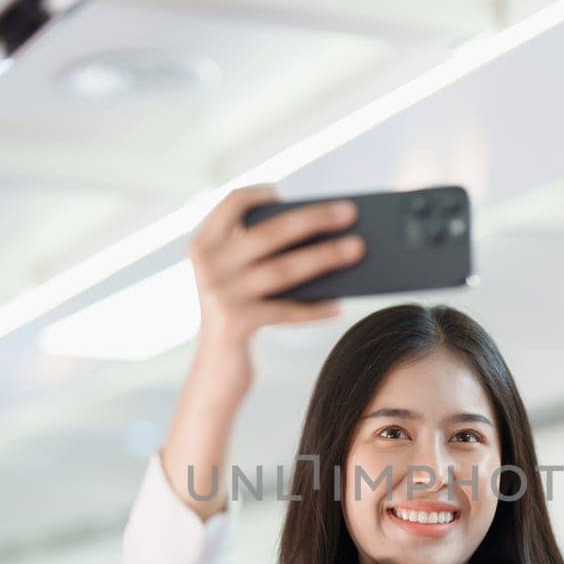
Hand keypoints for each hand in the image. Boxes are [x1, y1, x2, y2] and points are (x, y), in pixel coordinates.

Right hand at [188, 183, 365, 358]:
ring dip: (325, 257)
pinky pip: (285, 311)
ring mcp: (219, 295)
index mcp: (205, 244)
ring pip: (283, 270)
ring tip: (358, 249)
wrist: (216, 370)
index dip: (260, 194)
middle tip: (351, 212)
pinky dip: (314, 309)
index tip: (288, 193)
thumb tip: (329, 233)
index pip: (232, 202)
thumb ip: (267, 254)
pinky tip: (339, 306)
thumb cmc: (243, 315)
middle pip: (269, 233)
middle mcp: (207, 266)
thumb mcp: (245, 279)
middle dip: (314, 220)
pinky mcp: (234, 324)